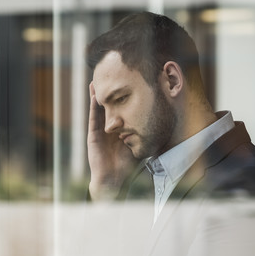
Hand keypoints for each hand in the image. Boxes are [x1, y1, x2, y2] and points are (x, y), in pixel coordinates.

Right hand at [87, 82, 137, 199]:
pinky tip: (95, 96)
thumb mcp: (138, 145)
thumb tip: (161, 124)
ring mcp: (99, 131)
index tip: (124, 84)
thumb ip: (144, 135)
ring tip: (96, 80)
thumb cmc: (127, 165)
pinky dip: (93, 106)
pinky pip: (93, 118)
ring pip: (98, 109)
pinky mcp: (93, 135)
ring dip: (97, 95)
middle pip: (107, 106)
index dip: (120, 98)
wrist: (114, 178)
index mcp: (118, 129)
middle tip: (107, 77)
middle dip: (107, 93)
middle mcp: (107, 128)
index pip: (119, 110)